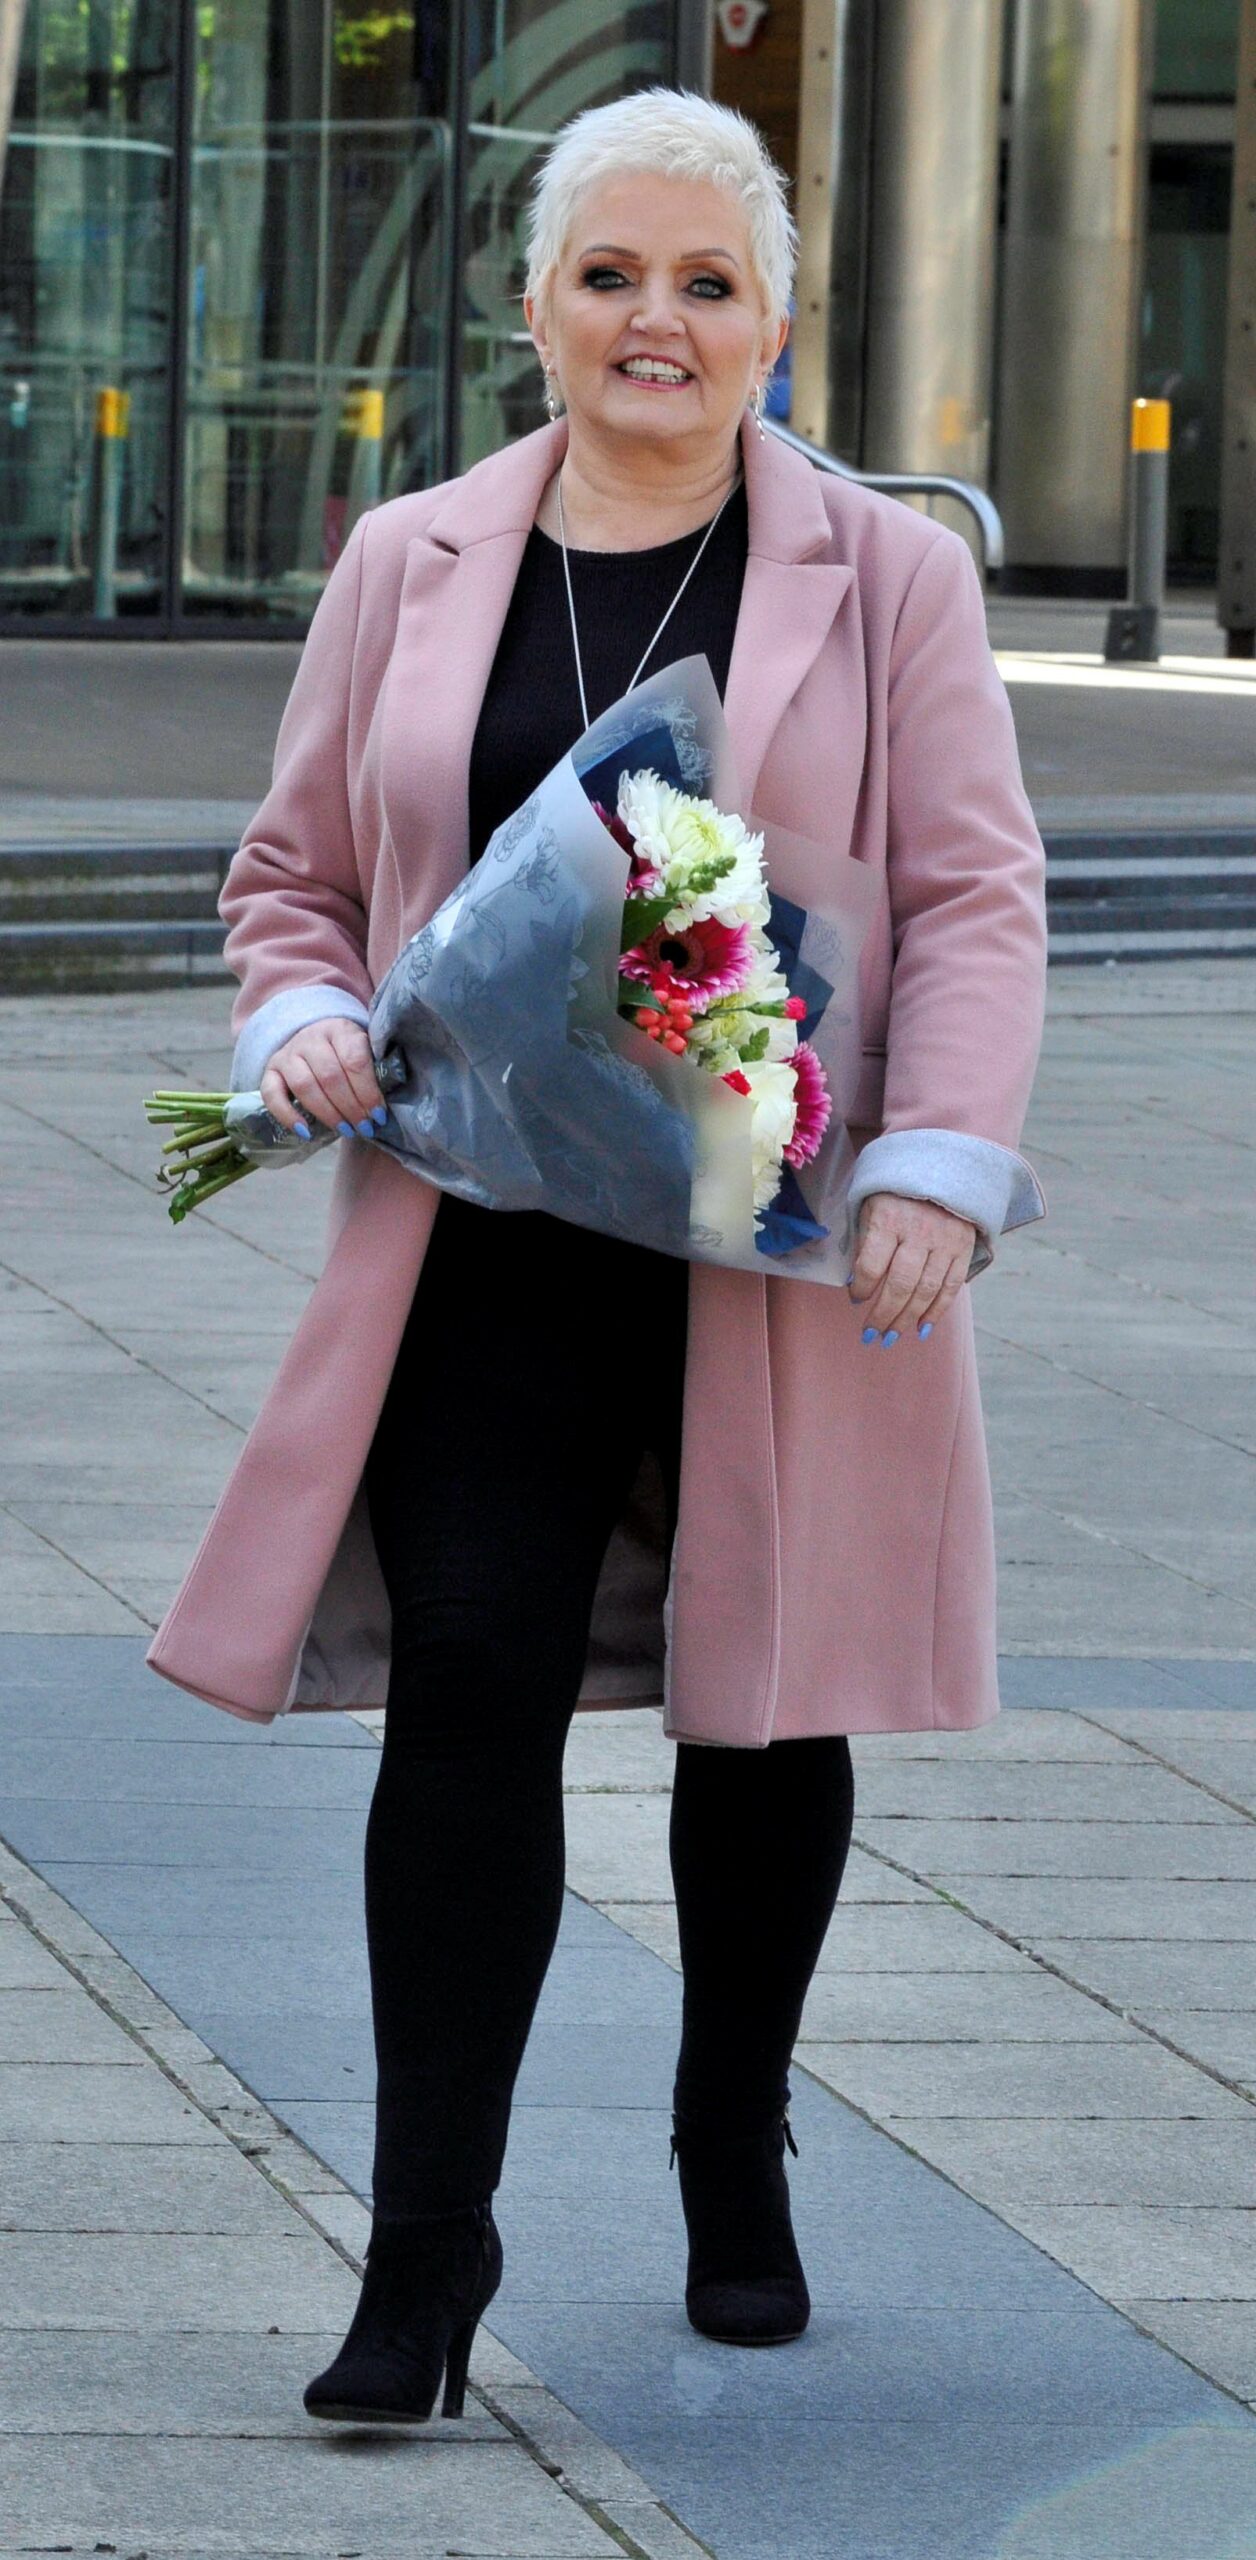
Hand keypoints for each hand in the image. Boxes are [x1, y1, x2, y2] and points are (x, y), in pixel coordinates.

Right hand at [261, 1017, 386, 1139]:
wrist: (314, 1041)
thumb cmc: (346, 1054)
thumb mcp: (365, 1052)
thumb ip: (375, 1072)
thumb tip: (382, 1109)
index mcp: (340, 1029)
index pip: (354, 1060)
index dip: (368, 1091)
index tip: (379, 1116)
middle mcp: (311, 1038)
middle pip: (330, 1076)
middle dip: (350, 1107)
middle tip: (364, 1127)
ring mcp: (288, 1053)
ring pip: (305, 1085)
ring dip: (327, 1113)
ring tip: (345, 1130)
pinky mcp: (270, 1070)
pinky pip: (272, 1094)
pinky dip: (288, 1116)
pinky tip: (306, 1132)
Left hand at [848, 1191, 976, 1344]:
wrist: (943, 1168)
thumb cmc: (896, 1194)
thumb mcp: (871, 1207)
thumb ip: (865, 1243)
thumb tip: (858, 1285)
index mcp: (889, 1218)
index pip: (872, 1265)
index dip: (861, 1288)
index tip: (855, 1299)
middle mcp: (919, 1231)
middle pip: (900, 1284)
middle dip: (883, 1315)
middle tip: (871, 1335)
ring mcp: (945, 1241)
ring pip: (926, 1290)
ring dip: (907, 1319)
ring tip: (891, 1337)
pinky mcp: (964, 1248)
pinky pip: (951, 1286)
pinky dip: (937, 1311)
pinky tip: (922, 1328)